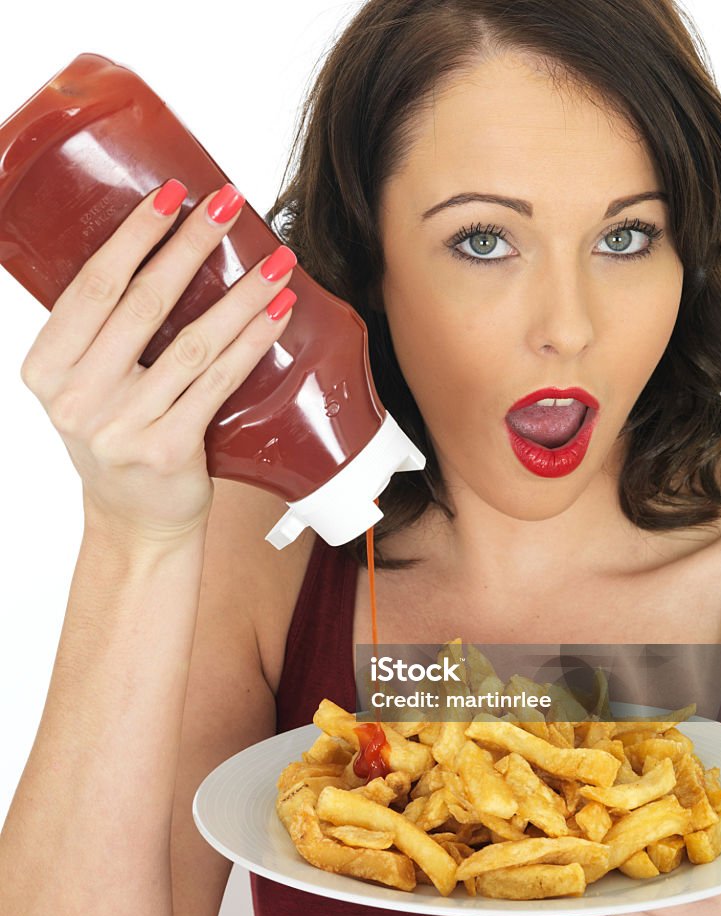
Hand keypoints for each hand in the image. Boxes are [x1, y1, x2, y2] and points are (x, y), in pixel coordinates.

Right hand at [20, 181, 295, 541]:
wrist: (134, 521)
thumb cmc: (118, 440)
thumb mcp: (85, 388)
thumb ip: (101, 335)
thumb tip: (161, 251)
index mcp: (46, 370)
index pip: (93, 286)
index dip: (135, 234)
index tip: (171, 193)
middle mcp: (76, 398)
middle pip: (142, 302)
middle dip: (191, 244)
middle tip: (228, 204)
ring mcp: (121, 427)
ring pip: (192, 342)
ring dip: (240, 294)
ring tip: (276, 262)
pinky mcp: (167, 450)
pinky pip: (218, 383)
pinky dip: (251, 343)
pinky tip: (277, 315)